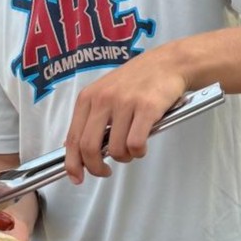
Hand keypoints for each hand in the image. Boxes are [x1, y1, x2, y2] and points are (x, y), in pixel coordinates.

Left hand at [64, 55, 188, 182]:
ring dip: (124, 157)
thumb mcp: (105, 93)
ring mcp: (125, 103)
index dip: (73, 163)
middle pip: (89, 147)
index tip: (77, 177)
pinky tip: (142, 145)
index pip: (73, 137)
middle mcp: (103, 99)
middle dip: (96, 167)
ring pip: (116, 149)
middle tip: (105, 171)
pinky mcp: (146, 107)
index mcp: (88, 97)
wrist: (167, 63)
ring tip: (131, 149)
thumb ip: (90, 118)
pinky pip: (136, 143)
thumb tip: (73, 147)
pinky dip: (139, 151)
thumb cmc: (137, 80)